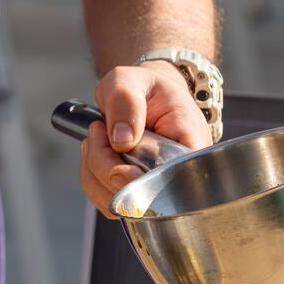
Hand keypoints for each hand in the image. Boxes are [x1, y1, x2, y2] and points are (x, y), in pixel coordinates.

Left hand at [79, 61, 210, 217]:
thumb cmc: (143, 87)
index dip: (143, 180)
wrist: (144, 95)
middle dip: (107, 165)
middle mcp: (179, 174)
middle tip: (99, 129)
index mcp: (191, 144)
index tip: (119, 160)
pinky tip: (96, 150)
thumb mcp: (131, 79)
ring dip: (96, 170)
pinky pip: (107, 199)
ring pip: (120, 203)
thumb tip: (121, 139)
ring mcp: (157, 188)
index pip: (176, 180)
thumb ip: (126, 101)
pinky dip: (91, 177)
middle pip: (143, 196)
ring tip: (100, 135)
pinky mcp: (136, 194)